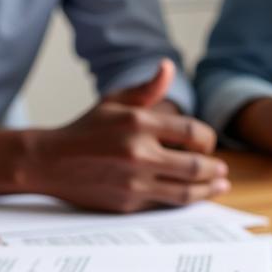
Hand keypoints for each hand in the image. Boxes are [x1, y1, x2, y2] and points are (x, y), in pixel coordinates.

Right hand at [26, 59, 228, 211]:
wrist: (49, 162)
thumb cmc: (85, 130)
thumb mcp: (113, 102)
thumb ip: (146, 89)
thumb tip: (168, 67)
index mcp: (139, 123)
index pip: (193, 133)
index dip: (208, 140)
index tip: (207, 144)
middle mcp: (139, 153)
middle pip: (195, 166)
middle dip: (215, 170)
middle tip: (222, 171)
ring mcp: (133, 182)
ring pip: (184, 191)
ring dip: (207, 190)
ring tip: (219, 187)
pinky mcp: (127, 203)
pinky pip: (164, 204)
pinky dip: (183, 200)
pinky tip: (192, 196)